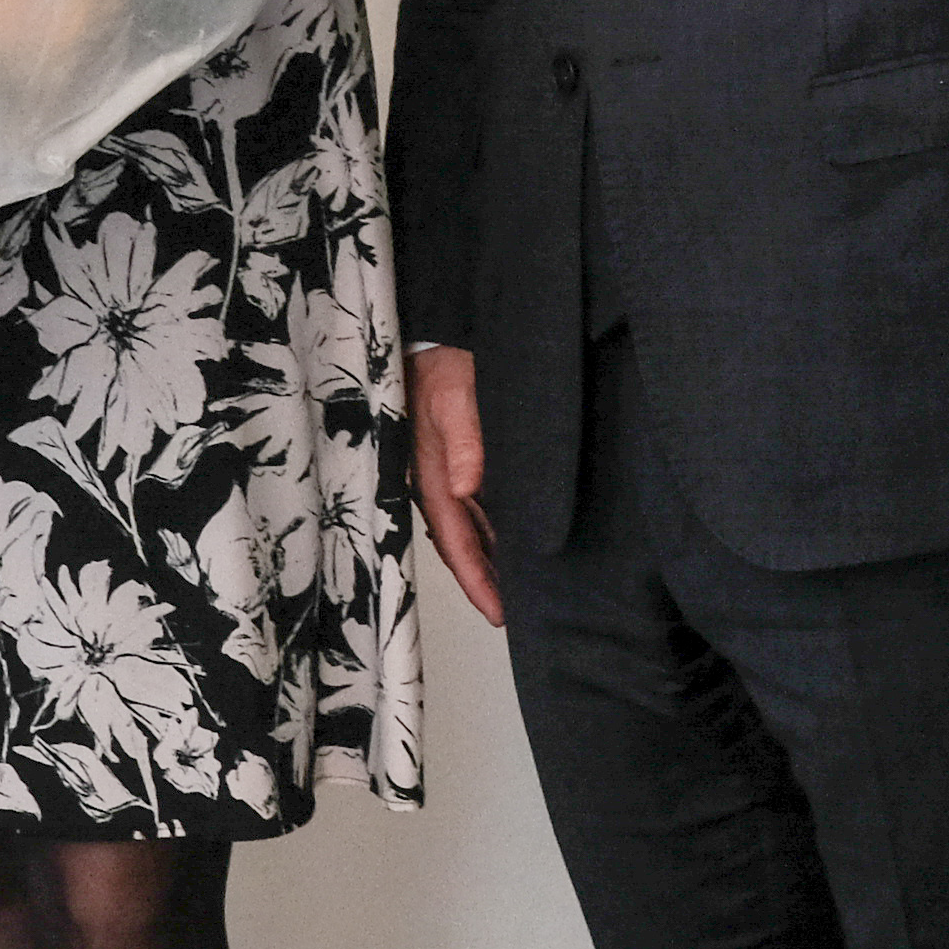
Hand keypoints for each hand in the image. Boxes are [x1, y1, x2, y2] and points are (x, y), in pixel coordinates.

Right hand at [411, 344, 503, 627]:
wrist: (437, 334)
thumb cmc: (444, 366)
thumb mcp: (455, 400)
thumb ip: (463, 442)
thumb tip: (465, 487)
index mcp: (431, 476)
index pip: (456, 544)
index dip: (477, 581)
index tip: (499, 613)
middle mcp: (437, 481)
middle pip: (462, 545)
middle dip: (484, 579)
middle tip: (514, 611)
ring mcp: (447, 472)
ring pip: (470, 529)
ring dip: (490, 557)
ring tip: (516, 585)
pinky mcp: (459, 458)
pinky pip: (474, 507)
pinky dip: (492, 530)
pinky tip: (511, 538)